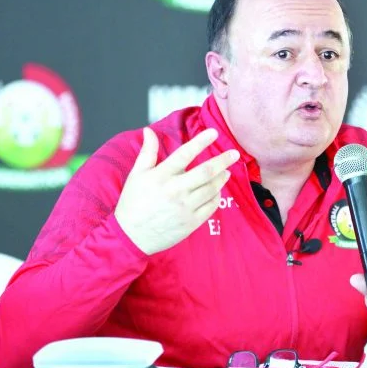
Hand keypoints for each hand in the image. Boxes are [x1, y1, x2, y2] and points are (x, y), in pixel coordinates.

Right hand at [115, 127, 239, 254]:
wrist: (131, 236)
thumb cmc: (133, 203)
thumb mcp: (136, 174)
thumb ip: (147, 151)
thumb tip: (149, 130)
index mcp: (161, 176)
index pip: (184, 154)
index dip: (200, 141)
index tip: (214, 133)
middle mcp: (175, 191)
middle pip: (205, 172)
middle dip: (222, 160)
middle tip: (234, 153)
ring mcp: (185, 208)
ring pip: (211, 189)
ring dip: (222, 178)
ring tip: (226, 171)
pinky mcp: (191, 222)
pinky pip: (211, 206)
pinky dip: (216, 196)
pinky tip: (217, 190)